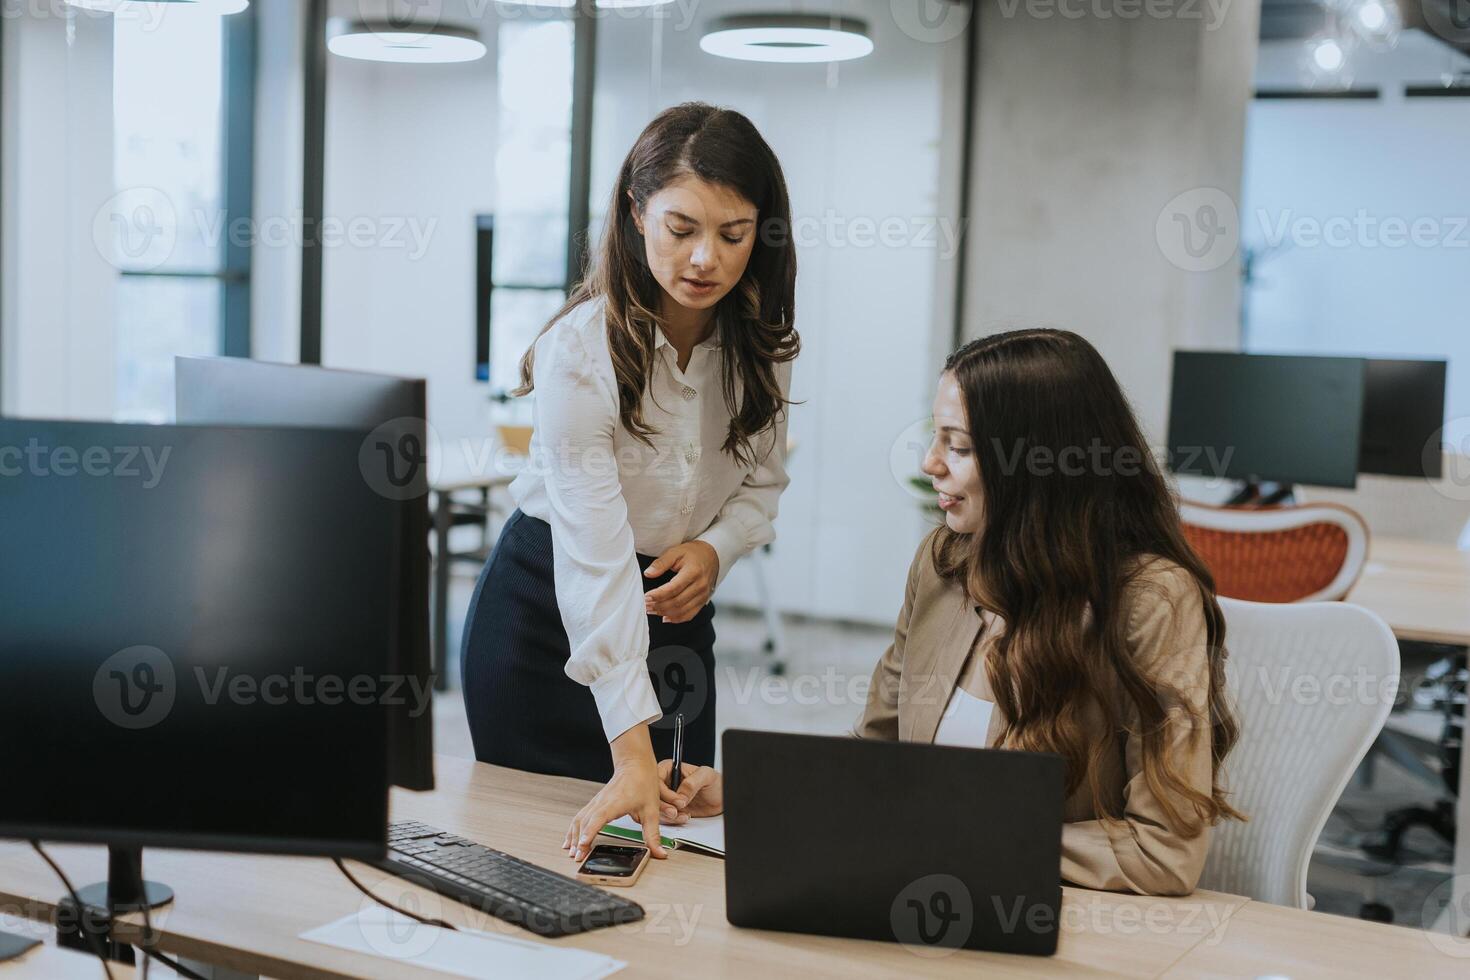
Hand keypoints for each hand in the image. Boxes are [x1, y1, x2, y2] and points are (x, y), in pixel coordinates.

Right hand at [563, 725, 667, 862]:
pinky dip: (574, 828)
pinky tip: (571, 839)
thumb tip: (659, 852)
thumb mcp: (652, 811)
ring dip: (573, 836)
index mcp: (615, 803)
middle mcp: (602, 802)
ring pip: (579, 819)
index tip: (583, 844)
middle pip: (585, 822)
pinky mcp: (595, 802)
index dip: (589, 832)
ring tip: (571, 852)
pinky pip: (580, 816)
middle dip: (579, 841)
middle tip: (578, 858)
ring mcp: (596, 801)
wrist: (635, 764)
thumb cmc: (643, 782)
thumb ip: (653, 835)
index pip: (598, 818)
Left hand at [644, 541, 718, 624]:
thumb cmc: (692, 553)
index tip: (646, 597)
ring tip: (651, 610)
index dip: (658, 595)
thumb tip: (648, 573)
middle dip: (659, 606)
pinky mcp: (703, 601)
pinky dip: (676, 619)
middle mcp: (700, 585)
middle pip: (677, 602)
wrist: (711, 556)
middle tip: (645, 605)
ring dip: (664, 613)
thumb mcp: (676, 552)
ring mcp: (703, 595)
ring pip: (682, 611)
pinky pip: (690, 615)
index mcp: (693, 572)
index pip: (673, 588)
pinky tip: (665, 617)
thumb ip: (661, 563)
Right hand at [654, 761, 723, 822]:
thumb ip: (692, 782)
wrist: (720, 799)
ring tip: (683, 815)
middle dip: (664, 806)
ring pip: (657, 807)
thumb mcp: (706, 776)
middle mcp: (667, 782)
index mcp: (670, 768)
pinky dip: (672, 820)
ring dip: (669, 815)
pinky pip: (664, 816)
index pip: (657, 779)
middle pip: (654, 795)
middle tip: (675, 812)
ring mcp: (668, 796)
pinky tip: (683, 817)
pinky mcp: (671, 808)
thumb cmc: (714, 782)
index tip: (677, 801)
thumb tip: (680, 793)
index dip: (664, 792)